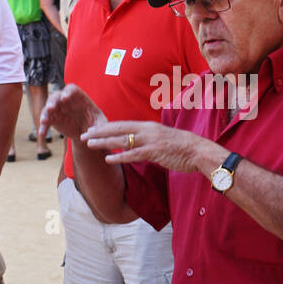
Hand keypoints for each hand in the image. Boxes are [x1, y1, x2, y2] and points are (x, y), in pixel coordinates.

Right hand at [40, 84, 103, 141]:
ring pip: (48, 107)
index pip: (72, 89)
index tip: (65, 98)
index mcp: (79, 97)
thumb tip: (89, 135)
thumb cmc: (95, 125)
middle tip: (50, 108)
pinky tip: (42, 133)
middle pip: (57, 96)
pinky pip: (46, 121)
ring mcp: (58, 109)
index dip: (67, 92)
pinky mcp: (53, 119)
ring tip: (44, 121)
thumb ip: (98, 127)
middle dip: (53, 101)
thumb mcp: (100, 124)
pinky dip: (43, 126)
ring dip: (45, 113)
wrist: (86, 134)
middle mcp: (66, 101)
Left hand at [82, 120, 219, 174]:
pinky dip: (119, 156)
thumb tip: (135, 144)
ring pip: (122, 140)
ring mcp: (151, 140)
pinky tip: (108, 159)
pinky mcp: (155, 152)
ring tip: (89, 144)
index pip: (122, 124)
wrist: (198, 151)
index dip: (105, 126)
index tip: (92, 128)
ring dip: (104, 142)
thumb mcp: (162, 140)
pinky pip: (133, 154)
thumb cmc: (181, 148)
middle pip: (118, 129)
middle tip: (83, 134)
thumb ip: (147, 140)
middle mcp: (147, 130)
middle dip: (99, 132)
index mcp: (148, 126)